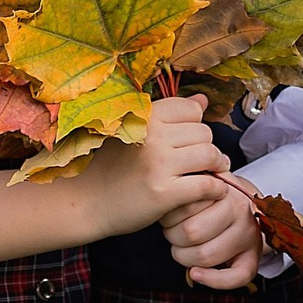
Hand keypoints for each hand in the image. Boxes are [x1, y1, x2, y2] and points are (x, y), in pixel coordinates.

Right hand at [89, 94, 227, 235]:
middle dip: (207, 146)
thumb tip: (204, 100)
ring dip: (218, 165)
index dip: (196, 124)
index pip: (192, 109)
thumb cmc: (112, 167)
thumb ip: (171, 116)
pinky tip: (215, 191)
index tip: (192, 140)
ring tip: (213, 172)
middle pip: (204, 132)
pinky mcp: (164, 193)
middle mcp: (153, 136)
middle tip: (205, 160)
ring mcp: (158, 164)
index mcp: (145, 117)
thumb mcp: (136, 132)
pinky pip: (206, 185)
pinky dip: (217, 189)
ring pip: (210, 155)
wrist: (85, 203)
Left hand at [163, 171, 263, 289]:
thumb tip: (169, 195)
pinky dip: (212, 280)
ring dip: (185, 257)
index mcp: (225, 190)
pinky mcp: (253, 257)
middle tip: (173, 233)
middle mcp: (240, 211)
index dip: (168, 216)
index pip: (185, 206)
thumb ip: (187, 186)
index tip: (169, 216)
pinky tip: (196, 273)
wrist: (244, 205)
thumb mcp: (200, 183)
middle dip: (173, 237)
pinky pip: (235, 277)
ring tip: (183, 247)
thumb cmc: (213, 198)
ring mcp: (249, 234)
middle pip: (192, 232)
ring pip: (205, 256)